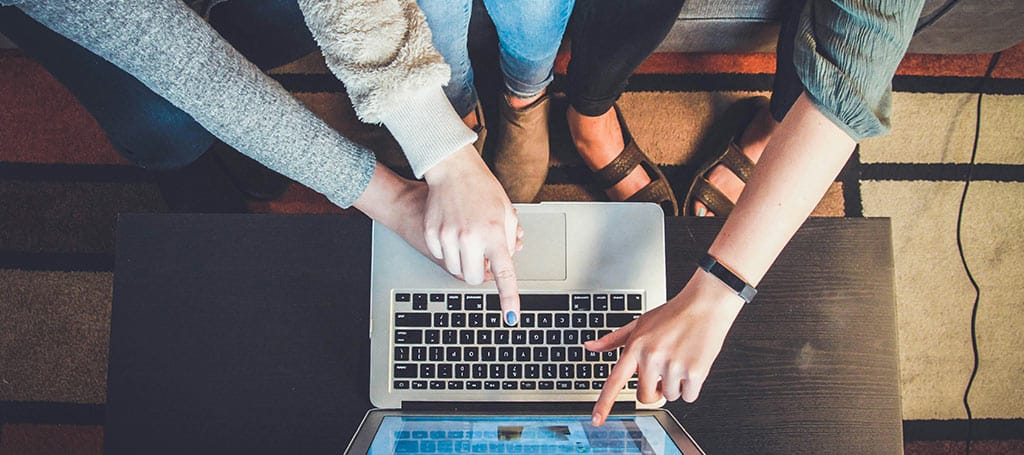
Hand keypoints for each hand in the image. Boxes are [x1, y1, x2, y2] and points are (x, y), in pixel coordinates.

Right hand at [423, 145, 521, 323]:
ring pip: (455, 270)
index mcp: (494, 233)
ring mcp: (448, 237)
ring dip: (464, 262)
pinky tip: (452, 231)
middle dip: (479, 273)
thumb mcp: (506, 212)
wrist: (452, 169)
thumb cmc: (482, 188)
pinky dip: (448, 250)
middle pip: (474, 278)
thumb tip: (508, 260)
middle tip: (482, 257)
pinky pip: (441, 257)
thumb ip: (510, 240)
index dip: (508, 298)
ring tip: (468, 238)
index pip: (504, 274)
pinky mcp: (432, 234)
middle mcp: (470, 238)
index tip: (511, 317)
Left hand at [586, 270, 744, 425]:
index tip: (597, 420)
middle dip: (654, 390)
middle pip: (645, 397)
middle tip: (663, 372)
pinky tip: (692, 365)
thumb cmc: (672, 314)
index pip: (615, 381)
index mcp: (635, 347)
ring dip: (676, 385)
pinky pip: (689, 397)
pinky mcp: (695, 372)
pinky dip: (692, 387)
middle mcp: (652, 358)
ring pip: (669, 396)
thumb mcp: (639, 323)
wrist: (705, 305)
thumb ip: (613, 339)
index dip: (604, 403)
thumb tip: (590, 347)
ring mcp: (673, 366)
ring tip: (680, 360)